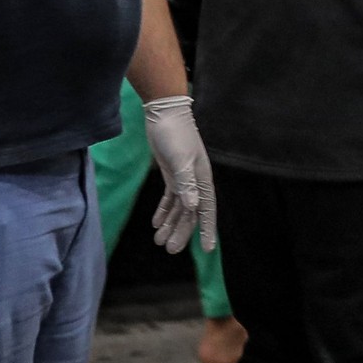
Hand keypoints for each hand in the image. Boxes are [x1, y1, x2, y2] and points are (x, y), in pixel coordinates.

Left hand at [145, 95, 216, 253]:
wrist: (163, 112)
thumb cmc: (174, 134)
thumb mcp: (179, 159)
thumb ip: (186, 183)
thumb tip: (193, 207)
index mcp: (201, 178)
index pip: (206, 209)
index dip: (206, 229)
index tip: (207, 249)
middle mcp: (195, 181)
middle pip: (190, 212)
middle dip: (182, 232)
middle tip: (170, 250)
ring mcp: (183, 178)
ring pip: (179, 208)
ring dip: (171, 224)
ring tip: (160, 241)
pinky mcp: (171, 173)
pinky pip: (170, 198)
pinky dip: (164, 211)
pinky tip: (156, 223)